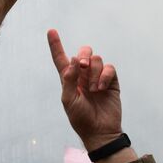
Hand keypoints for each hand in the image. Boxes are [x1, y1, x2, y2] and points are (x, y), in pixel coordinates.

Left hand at [47, 30, 121, 151]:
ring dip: (94, 73)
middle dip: (84, 54)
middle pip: (84, 53)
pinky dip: (105, 76)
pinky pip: (109, 68)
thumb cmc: (81, 118)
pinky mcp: (111, 81)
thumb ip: (69, 79)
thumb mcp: (69, 100)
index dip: (56, 45)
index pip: (61, 58)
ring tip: (94, 90)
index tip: (51, 31)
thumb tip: (75, 59)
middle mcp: (83, 75)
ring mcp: (98, 77)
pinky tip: (102, 88)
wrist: (100, 131)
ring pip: (97, 59)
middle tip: (83, 65)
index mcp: (69, 79)